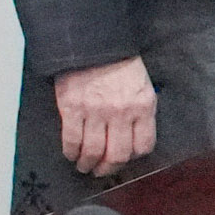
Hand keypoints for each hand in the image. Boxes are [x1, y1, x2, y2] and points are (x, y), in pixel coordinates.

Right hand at [51, 56, 160, 177]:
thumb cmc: (119, 64)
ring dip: (88, 164)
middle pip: (117, 155)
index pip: (143, 145)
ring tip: (85, 166)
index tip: (126, 158)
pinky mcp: (73, 109)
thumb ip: (140, 111)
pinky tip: (71, 154)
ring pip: (93, 152)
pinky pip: (72, 140)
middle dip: (109, 168)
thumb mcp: (142, 85)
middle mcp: (121, 113)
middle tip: (102, 171)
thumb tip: (135, 135)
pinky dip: (71, 152)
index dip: (134, 156)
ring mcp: (96, 112)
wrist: (93, 44)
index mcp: (143, 106)